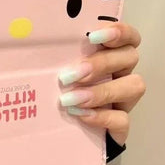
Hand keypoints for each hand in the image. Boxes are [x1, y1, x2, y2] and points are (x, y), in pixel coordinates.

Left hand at [58, 23, 145, 144]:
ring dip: (102, 92)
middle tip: (70, 75)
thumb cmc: (55, 89)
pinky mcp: (121, 125)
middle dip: (101, 64)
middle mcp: (120, 73)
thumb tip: (29, 33)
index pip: (127, 36)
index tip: (92, 36)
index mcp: (108, 54)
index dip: (119, 32)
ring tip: (71, 99)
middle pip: (130, 57)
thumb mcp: (53, 68)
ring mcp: (123, 100)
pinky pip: (123, 118)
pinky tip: (80, 114)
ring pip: (135, 86)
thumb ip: (55, 54)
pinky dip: (102, 116)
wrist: (58, 132)